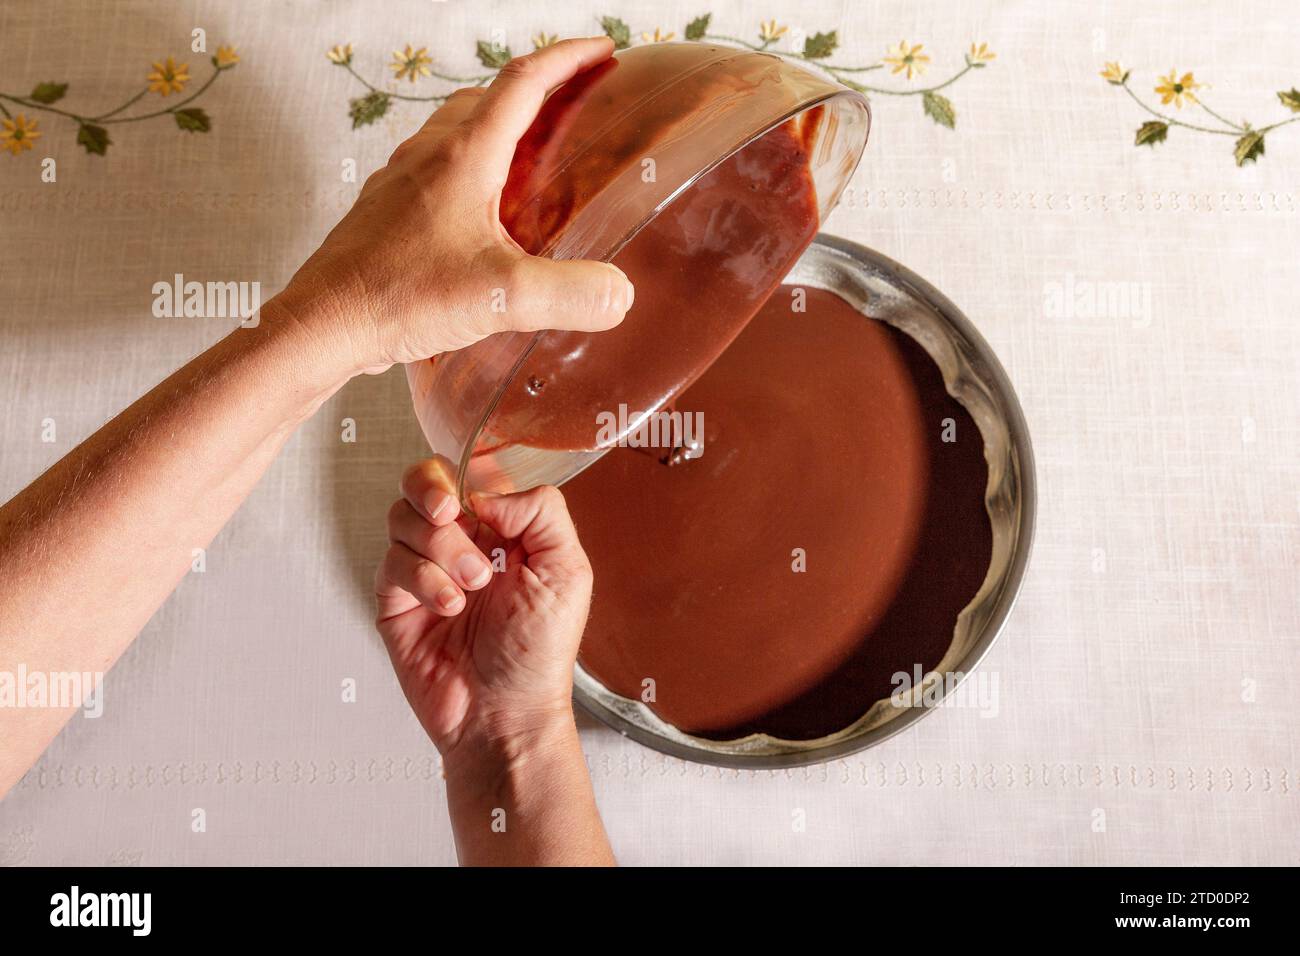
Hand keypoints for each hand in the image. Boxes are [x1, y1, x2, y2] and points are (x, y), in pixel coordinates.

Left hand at [278, 36, 633, 374]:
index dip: (567, 59)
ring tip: (531, 153)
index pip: (523, 83)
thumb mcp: (501, 297)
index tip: (601, 51)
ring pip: (455, 131)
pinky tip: (480, 213)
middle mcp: (428, 157)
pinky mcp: (386, 214)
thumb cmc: (398, 298)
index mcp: (462, 157)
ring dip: (497, 126)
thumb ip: (569, 293)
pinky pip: (433, 171)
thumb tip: (620, 292)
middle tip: (573, 99)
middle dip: (536, 89)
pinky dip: (468, 170)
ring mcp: (401, 182)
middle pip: (487, 98)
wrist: (323, 325)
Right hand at [374, 458, 593, 762]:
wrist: (505, 714)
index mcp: (501, 528)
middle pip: (423, 481)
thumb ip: (541, 512)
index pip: (469, 472)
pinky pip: (391, 562)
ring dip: (440, 545)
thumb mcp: (568, 570)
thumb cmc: (539, 653)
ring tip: (472, 584)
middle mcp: (459, 542)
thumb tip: (487, 491)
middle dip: (432, 490)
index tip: (475, 498)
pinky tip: (451, 606)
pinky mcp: (395, 601)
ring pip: (403, 517)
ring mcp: (423, 569)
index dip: (465, 473)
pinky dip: (424, 579)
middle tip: (453, 516)